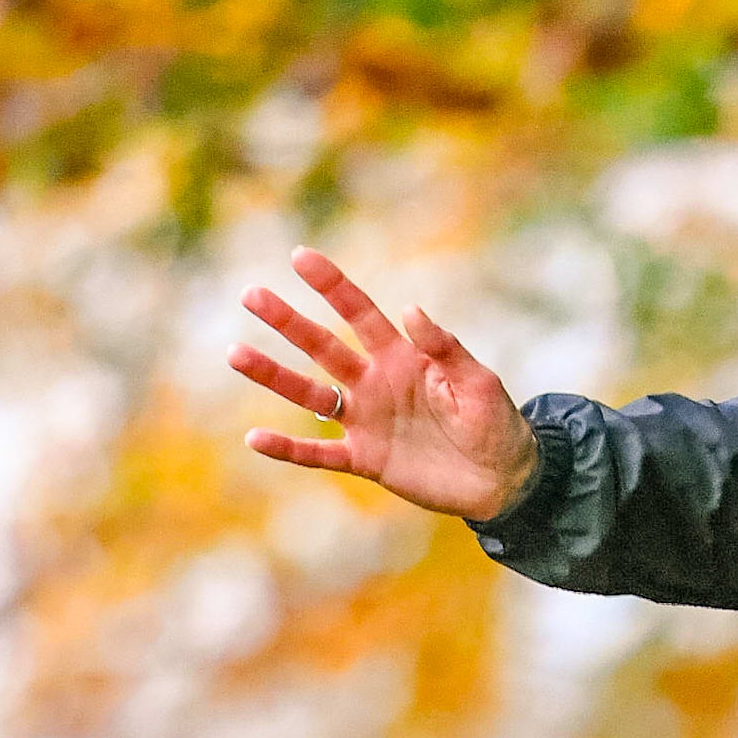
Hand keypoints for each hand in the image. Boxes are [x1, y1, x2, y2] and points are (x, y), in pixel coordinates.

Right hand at [231, 251, 539, 522]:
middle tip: (251, 295)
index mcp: (401, 357)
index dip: (332, 286)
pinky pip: (318, 453)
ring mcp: (366, 421)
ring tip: (235, 353)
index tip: (300, 257)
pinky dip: (287, 449)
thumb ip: (445, 347)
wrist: (502, 480)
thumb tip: (411, 309)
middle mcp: (374, 383)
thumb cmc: (495, 423)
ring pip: (309, 394)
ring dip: (274, 375)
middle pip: (322, 347)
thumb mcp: (478, 381)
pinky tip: (254, 438)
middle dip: (288, 321)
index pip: (360, 314)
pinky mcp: (365, 460)